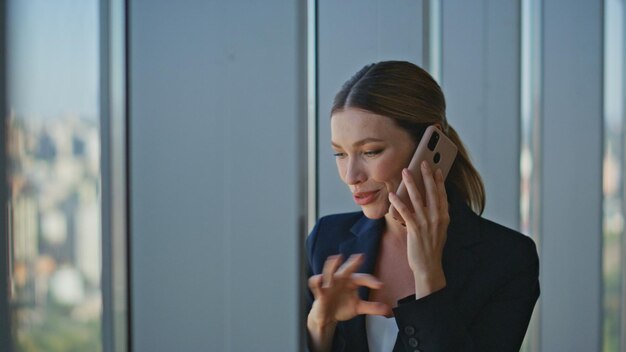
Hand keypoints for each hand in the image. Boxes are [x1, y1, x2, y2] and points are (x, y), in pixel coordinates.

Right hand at [308, 254, 388, 326]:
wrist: (327, 316)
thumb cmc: (342, 306)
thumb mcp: (358, 307)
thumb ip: (371, 308)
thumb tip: (387, 309)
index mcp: (352, 282)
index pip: (363, 278)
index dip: (371, 281)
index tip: (380, 286)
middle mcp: (341, 279)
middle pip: (348, 269)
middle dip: (353, 262)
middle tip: (360, 257)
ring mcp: (330, 283)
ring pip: (330, 271)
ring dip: (333, 265)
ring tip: (337, 258)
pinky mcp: (320, 291)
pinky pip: (316, 283)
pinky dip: (317, 280)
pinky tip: (320, 279)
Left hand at [388, 162, 448, 297]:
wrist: (428, 266)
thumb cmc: (431, 247)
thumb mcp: (439, 230)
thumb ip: (438, 215)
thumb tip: (434, 202)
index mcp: (444, 217)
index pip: (443, 195)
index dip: (440, 181)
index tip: (438, 168)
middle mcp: (437, 218)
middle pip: (432, 192)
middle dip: (427, 175)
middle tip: (422, 162)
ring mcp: (426, 223)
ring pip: (418, 198)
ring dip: (411, 183)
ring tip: (405, 171)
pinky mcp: (415, 229)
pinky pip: (405, 212)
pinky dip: (398, 202)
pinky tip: (392, 194)